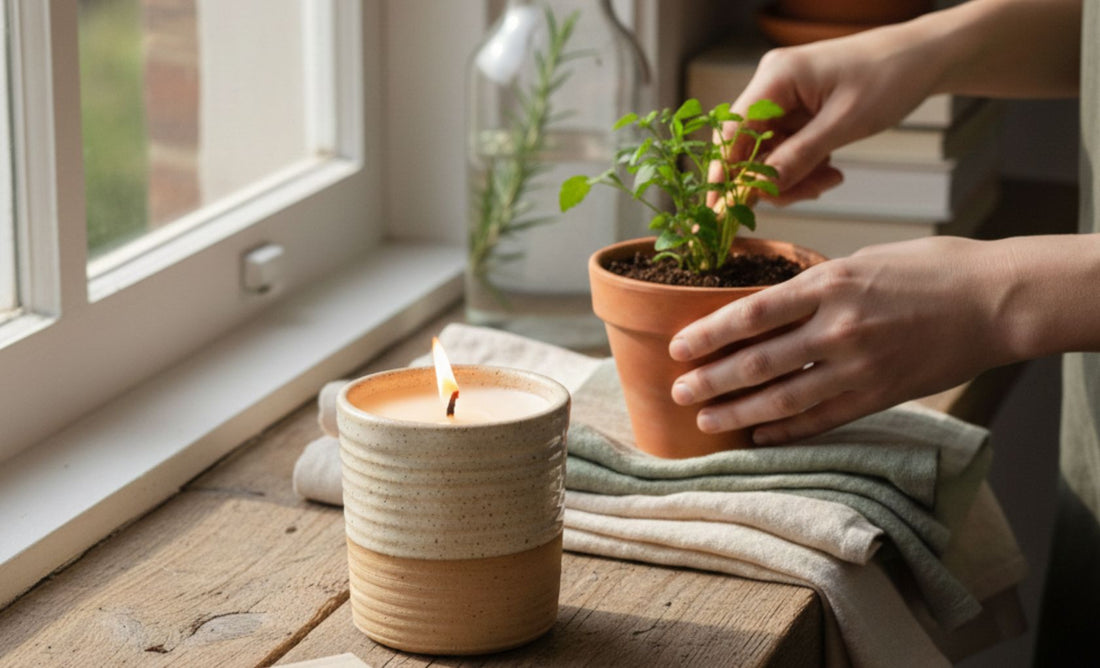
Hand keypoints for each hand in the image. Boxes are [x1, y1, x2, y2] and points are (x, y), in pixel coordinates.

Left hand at [667, 237, 1018, 444]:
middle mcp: (838, 327)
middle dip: (711, 380)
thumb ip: (815, 287)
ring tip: (706, 421)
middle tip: (678, 392)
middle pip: (757, 362)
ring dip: (738, 412)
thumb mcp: (863, 260)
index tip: (677, 348)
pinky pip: (822, 419)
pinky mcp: (880, 395)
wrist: (996, 300)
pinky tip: (759, 435)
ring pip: (783, 398)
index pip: (750, 314)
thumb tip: (766, 308)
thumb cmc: (929, 269)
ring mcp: (859, 366)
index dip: (707, 335)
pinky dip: (786, 430)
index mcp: (829, 284)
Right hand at [714, 22, 946, 205]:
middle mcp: (772, 85)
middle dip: (772, 179)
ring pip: (768, 154)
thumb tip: (759, 189)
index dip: (723, 174)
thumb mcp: (844, 124)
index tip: (719, 210)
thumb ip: (799, 157)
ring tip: (829, 180)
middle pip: (748, 147)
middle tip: (809, 194)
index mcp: (775, 77)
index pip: (731, 132)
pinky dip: (804, 167)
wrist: (924, 57)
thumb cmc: (890, 76)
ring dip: (793, 176)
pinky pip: (787, 149)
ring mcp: (784, 98)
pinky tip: (830, 170)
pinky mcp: (798, 110)